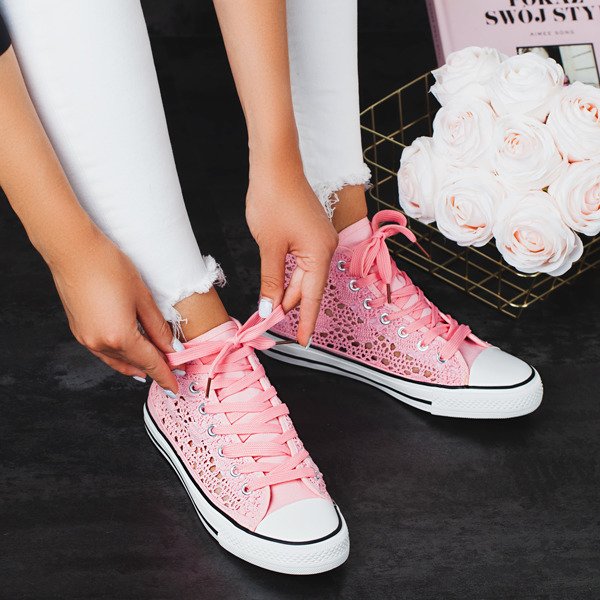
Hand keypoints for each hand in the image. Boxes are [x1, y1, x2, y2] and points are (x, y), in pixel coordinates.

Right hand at [48, 230, 178, 392]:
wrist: (73, 250)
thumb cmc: (109, 267)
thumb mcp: (142, 297)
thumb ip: (158, 327)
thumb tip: (171, 347)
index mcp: (120, 337)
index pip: (150, 363)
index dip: (165, 376)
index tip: (175, 387)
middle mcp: (100, 344)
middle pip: (134, 364)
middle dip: (154, 368)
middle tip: (171, 369)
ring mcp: (86, 339)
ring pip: (117, 361)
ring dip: (136, 365)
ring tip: (153, 365)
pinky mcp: (79, 331)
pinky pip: (104, 353)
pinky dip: (120, 356)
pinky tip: (129, 353)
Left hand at [246, 164, 337, 345]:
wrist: (276, 164)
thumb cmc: (273, 200)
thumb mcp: (269, 247)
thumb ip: (272, 281)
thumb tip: (270, 309)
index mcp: (320, 254)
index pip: (312, 297)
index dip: (305, 321)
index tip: (302, 341)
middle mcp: (326, 247)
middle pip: (309, 287)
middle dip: (290, 306)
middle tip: (270, 325)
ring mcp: (321, 239)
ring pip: (305, 275)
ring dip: (289, 291)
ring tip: (271, 310)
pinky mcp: (312, 232)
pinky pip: (304, 261)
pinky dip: (291, 275)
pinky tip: (279, 286)